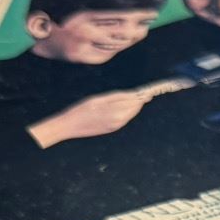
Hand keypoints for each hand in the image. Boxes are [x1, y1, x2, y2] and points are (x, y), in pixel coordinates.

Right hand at [28, 90, 152, 146]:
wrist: (70, 126)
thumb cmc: (81, 109)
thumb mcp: (98, 99)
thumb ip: (117, 98)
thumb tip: (134, 95)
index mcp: (115, 110)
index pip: (133, 100)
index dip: (142, 95)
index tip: (150, 91)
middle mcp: (118, 119)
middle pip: (134, 107)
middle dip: (141, 100)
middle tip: (149, 94)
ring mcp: (116, 125)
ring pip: (131, 113)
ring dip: (136, 106)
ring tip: (141, 99)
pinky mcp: (113, 129)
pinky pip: (125, 118)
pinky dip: (129, 112)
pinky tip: (128, 107)